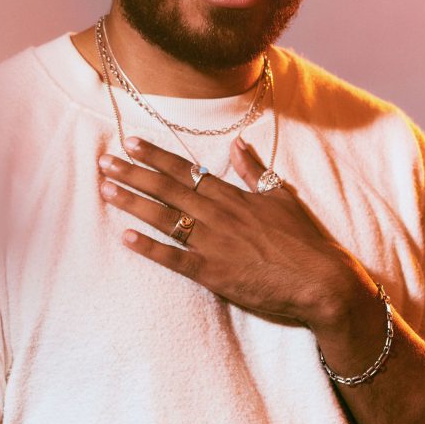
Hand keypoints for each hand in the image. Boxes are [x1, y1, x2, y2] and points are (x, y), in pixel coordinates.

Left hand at [98, 135, 358, 329]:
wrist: (322, 281)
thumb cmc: (304, 239)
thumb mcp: (281, 196)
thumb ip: (255, 170)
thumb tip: (238, 143)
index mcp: (232, 195)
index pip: (186, 169)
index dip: (155, 156)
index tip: (130, 142)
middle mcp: (217, 214)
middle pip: (167, 189)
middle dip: (132, 173)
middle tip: (102, 161)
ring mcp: (214, 243)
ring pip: (164, 218)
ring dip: (133, 203)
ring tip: (106, 190)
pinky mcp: (214, 273)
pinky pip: (175, 258)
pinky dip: (149, 247)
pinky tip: (126, 237)